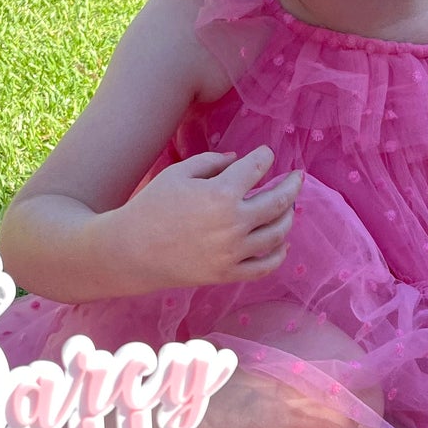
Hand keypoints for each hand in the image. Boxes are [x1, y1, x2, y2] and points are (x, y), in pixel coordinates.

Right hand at [115, 146, 302, 289]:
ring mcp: (234, 251)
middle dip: (292, 185)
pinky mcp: (228, 273)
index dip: (265, 157)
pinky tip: (281, 243)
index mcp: (221, 193)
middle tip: (297, 177)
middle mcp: (234, 223)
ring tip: (289, 208)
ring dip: (288, 217)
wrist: (130, 251)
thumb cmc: (150, 207)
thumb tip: (238, 160)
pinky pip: (265, 266)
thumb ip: (212, 162)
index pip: (257, 168)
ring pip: (278, 234)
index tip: (266, 154)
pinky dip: (278, 254)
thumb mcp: (178, 173)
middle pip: (279, 202)